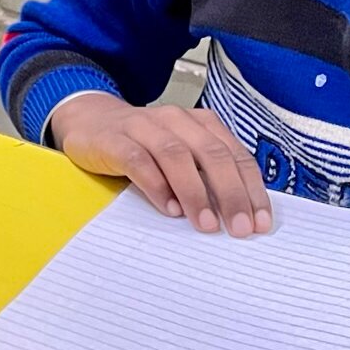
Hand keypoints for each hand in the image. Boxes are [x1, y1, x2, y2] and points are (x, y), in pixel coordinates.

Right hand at [50, 94, 273, 236]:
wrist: (89, 120)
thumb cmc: (143, 145)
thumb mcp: (180, 153)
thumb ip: (205, 175)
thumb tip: (236, 216)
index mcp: (200, 123)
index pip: (235, 155)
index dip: (251, 189)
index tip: (260, 222)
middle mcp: (176, 120)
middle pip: (211, 154)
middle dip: (230, 193)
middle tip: (239, 228)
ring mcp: (144, 127)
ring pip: (177, 156)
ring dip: (195, 192)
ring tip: (205, 224)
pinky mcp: (115, 140)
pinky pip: (138, 161)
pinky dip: (156, 185)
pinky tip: (168, 209)